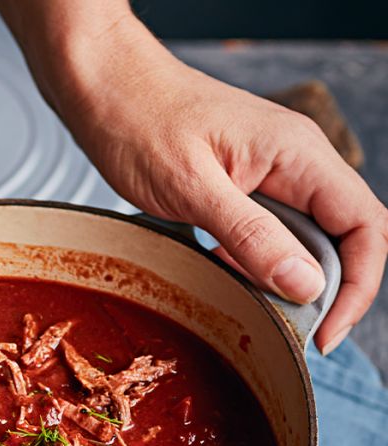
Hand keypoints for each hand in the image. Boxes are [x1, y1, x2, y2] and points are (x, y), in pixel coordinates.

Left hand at [0, 2, 387, 353]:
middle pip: (341, 238)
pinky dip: (256, 262)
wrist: (105, 89)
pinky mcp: (244, 184)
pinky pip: (271, 232)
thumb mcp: (193, 190)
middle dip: (320, 291)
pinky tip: (223, 270)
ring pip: (305, 239)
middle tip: (281, 331)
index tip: (324, 334)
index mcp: (299, 155)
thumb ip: (252, 237)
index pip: (365, 226)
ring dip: (285, 279)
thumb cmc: (141, 123)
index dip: (357, 286)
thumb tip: (306, 285)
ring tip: (249, 304)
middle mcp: (297, 162)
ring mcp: (272, 172)